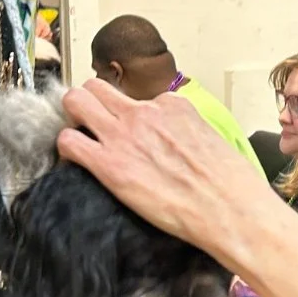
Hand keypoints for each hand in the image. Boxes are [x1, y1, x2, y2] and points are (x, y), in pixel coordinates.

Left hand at [58, 82, 279, 262]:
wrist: (228, 208)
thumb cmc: (231, 183)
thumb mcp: (212, 140)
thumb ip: (188, 132)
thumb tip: (179, 143)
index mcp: (173, 105)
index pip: (140, 100)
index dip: (133, 117)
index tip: (136, 135)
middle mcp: (145, 113)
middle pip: (98, 87)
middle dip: (91, 102)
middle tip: (93, 125)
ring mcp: (124, 135)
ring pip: (76, 101)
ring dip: (73, 116)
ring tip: (79, 137)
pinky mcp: (108, 164)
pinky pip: (69, 141)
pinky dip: (67, 149)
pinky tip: (74, 162)